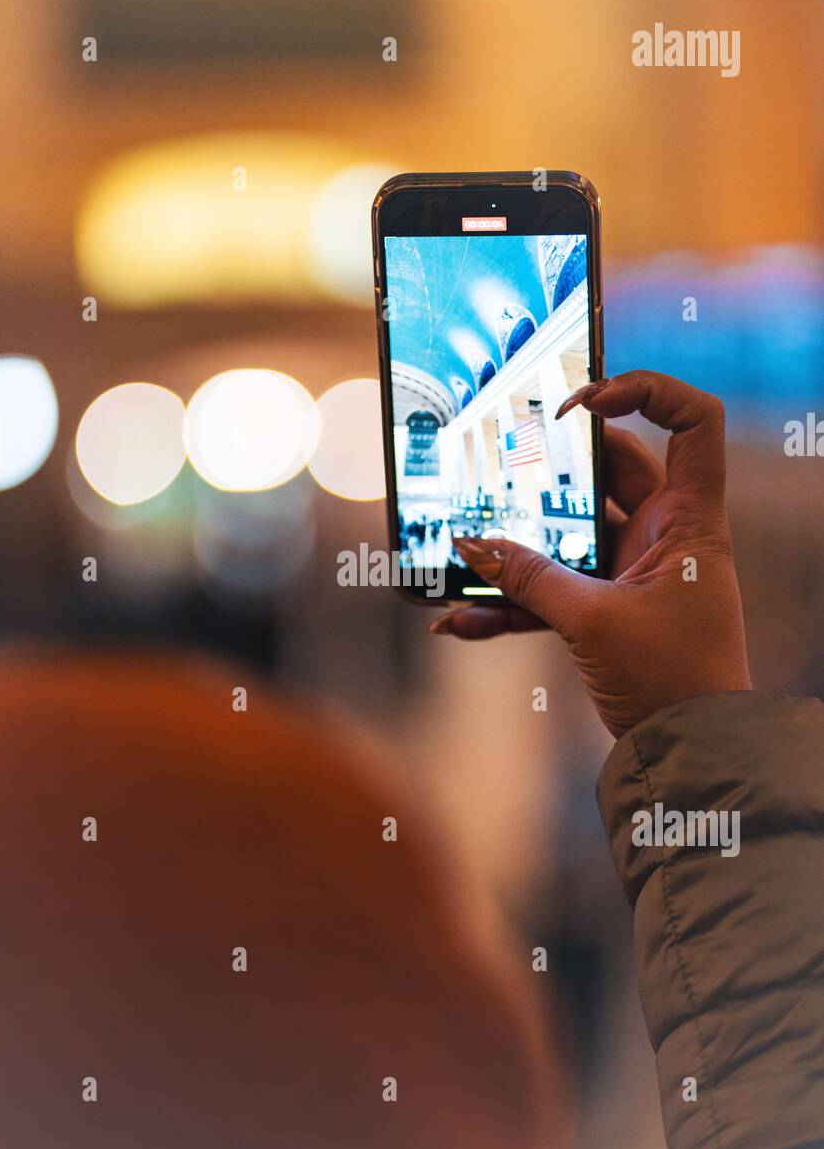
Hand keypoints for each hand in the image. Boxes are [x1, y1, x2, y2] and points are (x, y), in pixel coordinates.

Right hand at [427, 371, 751, 738]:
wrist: (685, 755)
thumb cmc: (671, 681)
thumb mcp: (592, 621)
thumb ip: (530, 578)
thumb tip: (471, 546)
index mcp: (689, 520)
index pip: (692, 425)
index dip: (648, 393)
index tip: (585, 402)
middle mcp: (664, 536)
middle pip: (605, 473)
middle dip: (547, 471)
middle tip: (499, 461)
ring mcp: (632, 572)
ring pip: (566, 536)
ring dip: (515, 546)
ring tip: (461, 543)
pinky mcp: (605, 611)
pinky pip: (550, 592)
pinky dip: (509, 605)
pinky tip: (457, 620)